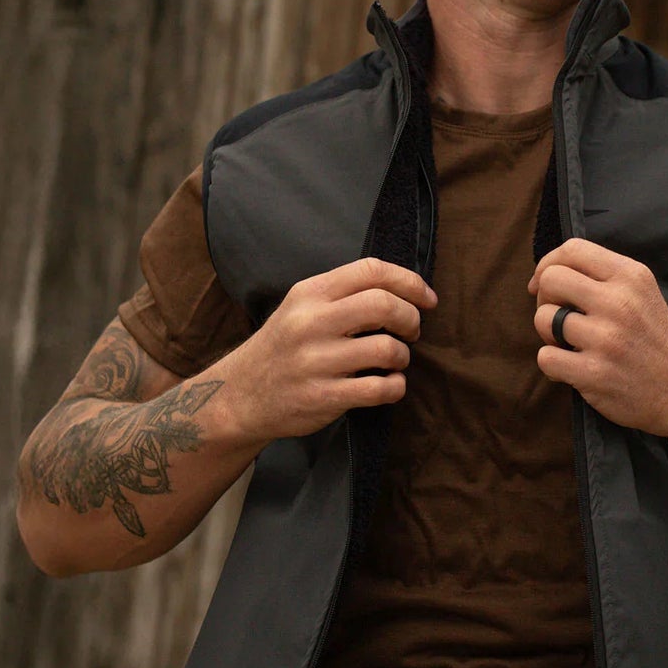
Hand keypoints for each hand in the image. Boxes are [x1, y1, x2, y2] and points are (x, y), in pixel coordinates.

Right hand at [215, 257, 435, 443]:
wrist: (240, 395)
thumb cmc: (284, 347)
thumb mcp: (302, 307)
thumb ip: (344, 294)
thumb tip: (405, 290)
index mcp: (310, 293)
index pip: (371, 270)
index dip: (410, 281)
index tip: (427, 299)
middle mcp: (311, 322)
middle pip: (384, 305)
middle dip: (411, 318)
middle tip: (411, 331)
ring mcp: (315, 361)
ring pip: (387, 349)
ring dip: (402, 357)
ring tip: (394, 361)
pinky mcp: (323, 396)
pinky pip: (380, 389)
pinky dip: (396, 387)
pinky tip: (389, 385)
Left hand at [528, 239, 667, 436]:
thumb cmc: (655, 339)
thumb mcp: (642, 292)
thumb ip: (604, 277)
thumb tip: (548, 274)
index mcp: (630, 276)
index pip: (573, 249)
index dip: (548, 264)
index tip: (542, 283)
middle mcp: (618, 302)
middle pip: (551, 279)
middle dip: (545, 298)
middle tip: (558, 317)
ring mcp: (605, 338)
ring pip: (543, 318)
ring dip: (548, 334)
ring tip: (570, 344)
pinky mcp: (593, 372)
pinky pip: (545, 357)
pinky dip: (553, 363)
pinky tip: (572, 367)